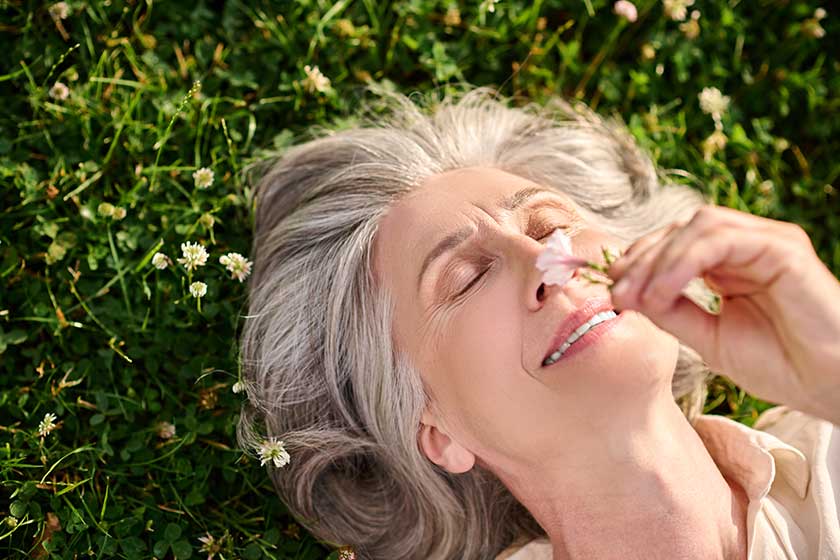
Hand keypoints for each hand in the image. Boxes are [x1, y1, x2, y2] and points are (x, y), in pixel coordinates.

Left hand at [606, 205, 839, 424]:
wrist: (830, 387)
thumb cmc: (782, 366)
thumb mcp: (709, 338)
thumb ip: (671, 312)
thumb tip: (625, 293)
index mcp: (729, 265)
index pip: (673, 245)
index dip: (638, 262)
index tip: (612, 292)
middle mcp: (747, 247)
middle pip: (679, 230)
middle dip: (640, 258)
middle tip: (616, 291)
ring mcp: (766, 242)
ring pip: (696, 226)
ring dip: (658, 258)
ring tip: (638, 296)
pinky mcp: (782, 247)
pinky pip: (719, 239)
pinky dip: (682, 262)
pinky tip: (662, 292)